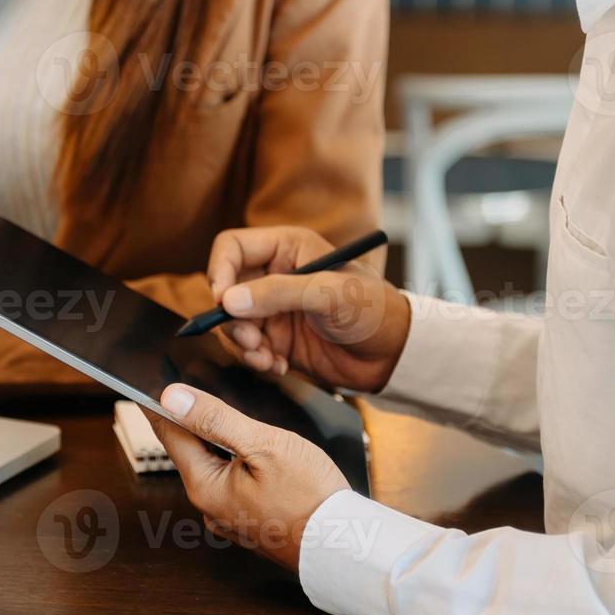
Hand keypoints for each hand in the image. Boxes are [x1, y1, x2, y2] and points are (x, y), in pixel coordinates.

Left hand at [145, 383, 348, 572]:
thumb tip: (173, 398)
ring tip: (222, 416)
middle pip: (191, 451)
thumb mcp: (264, 445)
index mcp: (205, 487)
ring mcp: (229, 518)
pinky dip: (234, 463)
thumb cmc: (311, 496)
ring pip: (213, 467)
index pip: (171, 435)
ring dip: (216, 442)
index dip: (163, 405)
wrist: (344, 546)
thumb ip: (216, 419)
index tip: (150, 384)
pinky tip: (252, 453)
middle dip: (193, 422)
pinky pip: (231, 484)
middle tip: (189, 390)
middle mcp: (209, 507)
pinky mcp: (248, 523)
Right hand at [206, 226, 411, 394]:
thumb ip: (278, 293)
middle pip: (226, 290)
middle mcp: (275, 276)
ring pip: (233, 323)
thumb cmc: (373, 310)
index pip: (232, 248)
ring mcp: (274, 309)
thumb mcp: (328, 294)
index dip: (220, 271)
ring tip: (266, 359)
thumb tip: (228, 300)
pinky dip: (256, 360)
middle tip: (252, 340)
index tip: (223, 302)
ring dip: (243, 345)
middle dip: (233, 319)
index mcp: (287, 248)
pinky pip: (248, 348)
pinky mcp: (277, 340)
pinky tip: (279, 367)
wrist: (394, 355)